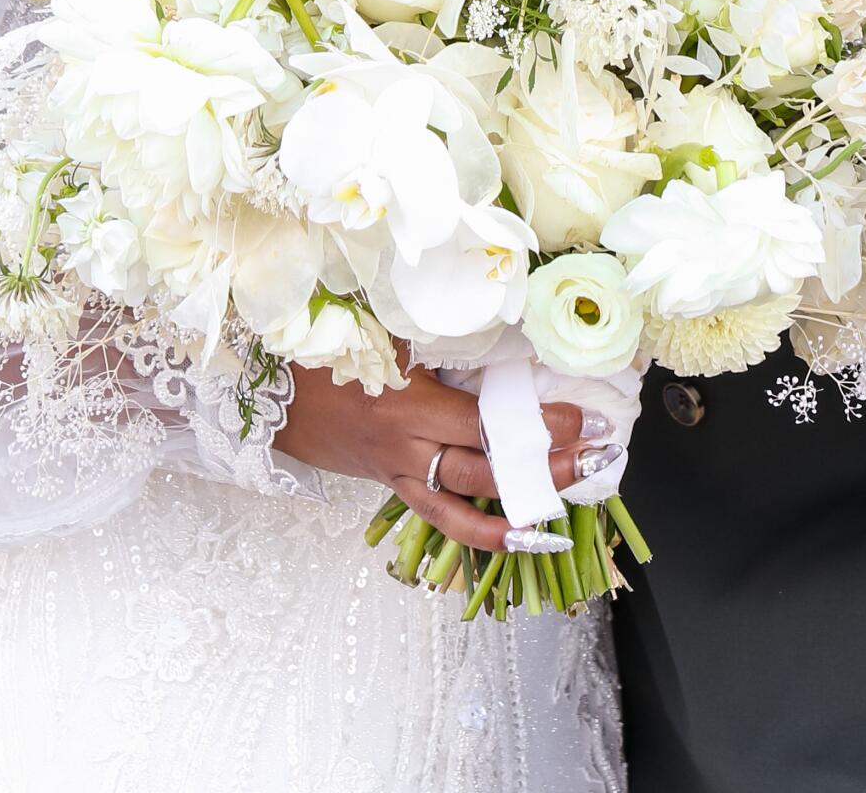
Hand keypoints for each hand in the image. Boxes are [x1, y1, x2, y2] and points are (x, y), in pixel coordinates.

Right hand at [280, 361, 590, 552]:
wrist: (273, 398)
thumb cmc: (328, 356)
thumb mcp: (383, 336)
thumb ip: (438, 339)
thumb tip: (502, 327)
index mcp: (407, 408)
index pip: (484, 426)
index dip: (534, 428)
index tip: (579, 418)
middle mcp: (406, 451)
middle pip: (484, 473)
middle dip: (542, 470)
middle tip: (592, 458)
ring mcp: (400, 476)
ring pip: (465, 508)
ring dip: (517, 510)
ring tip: (562, 513)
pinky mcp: (393, 488)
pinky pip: (440, 518)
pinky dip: (478, 531)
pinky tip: (514, 538)